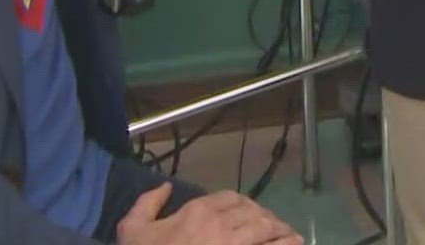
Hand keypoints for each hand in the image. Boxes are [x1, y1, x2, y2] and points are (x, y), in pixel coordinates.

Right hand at [118, 186, 302, 244]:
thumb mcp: (132, 230)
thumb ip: (146, 204)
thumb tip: (164, 186)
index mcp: (198, 211)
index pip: (230, 198)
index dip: (244, 204)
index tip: (250, 212)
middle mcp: (221, 223)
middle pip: (253, 213)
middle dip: (267, 218)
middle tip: (276, 227)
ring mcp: (235, 244)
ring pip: (267, 230)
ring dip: (281, 232)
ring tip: (291, 237)